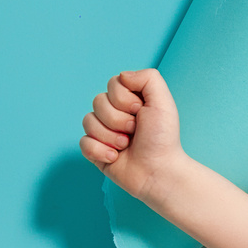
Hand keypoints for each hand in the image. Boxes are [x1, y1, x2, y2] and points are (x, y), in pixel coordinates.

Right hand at [78, 69, 186, 201]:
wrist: (160, 172)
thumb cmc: (163, 139)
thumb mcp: (163, 103)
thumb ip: (148, 78)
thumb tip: (122, 76)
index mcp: (129, 100)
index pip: (112, 84)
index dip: (125, 99)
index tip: (141, 112)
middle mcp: (114, 114)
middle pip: (98, 102)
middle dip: (118, 119)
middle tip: (135, 132)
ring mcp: (103, 132)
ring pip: (88, 121)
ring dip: (111, 136)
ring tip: (127, 146)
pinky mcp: (95, 151)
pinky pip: (83, 142)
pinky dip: (100, 151)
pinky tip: (116, 158)